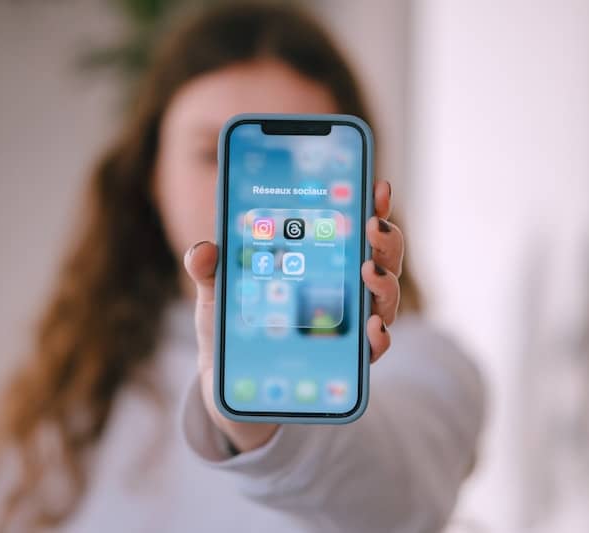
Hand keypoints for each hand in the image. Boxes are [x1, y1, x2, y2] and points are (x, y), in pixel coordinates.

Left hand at [184, 179, 403, 451]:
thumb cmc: (231, 336)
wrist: (231, 394)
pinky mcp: (345, 367)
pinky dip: (378, 338)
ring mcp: (348, 330)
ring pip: (385, 302)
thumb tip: (203, 250)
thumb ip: (210, 272)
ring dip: (385, 284)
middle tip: (372, 224)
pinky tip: (372, 328)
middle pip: (381, 261)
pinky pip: (372, 351)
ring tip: (369, 271)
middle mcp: (343, 295)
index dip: (371, 205)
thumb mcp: (217, 298)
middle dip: (385, 239)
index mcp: (318, 268)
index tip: (376, 183)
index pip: (353, 231)